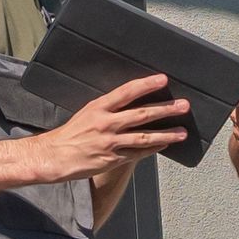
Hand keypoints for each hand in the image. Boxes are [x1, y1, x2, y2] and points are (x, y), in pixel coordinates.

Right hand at [32, 72, 187, 181]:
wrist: (55, 156)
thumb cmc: (71, 133)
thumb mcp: (87, 112)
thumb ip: (109, 107)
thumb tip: (132, 100)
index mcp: (99, 107)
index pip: (127, 92)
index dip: (146, 85)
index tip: (162, 79)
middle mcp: (106, 124)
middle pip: (141, 114)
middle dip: (165, 109)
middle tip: (183, 105)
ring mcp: (111, 143)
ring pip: (144, 137)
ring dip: (166, 134)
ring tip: (182, 131)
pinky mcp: (113, 159)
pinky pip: (138, 153)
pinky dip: (153, 148)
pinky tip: (165, 144)